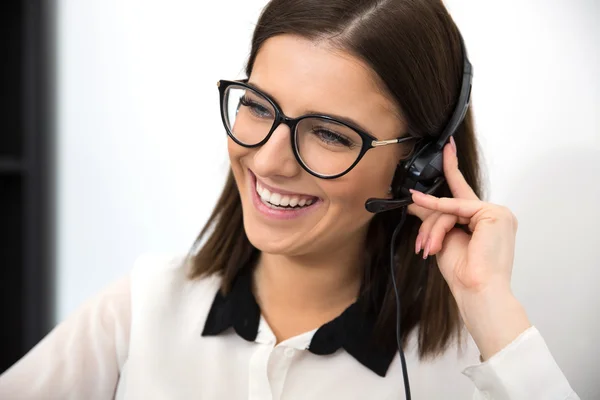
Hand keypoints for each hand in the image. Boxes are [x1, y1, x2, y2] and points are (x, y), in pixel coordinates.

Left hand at [407, 137, 530, 358]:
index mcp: (486, 222)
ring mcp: (497, 213)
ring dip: (434, 229)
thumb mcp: (443, 240)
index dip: (452, 169)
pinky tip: (425, 207)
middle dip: (431, 224)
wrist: (478, 292)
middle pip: (451, 205)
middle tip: (423, 245)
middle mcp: (495, 215)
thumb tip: (416, 202)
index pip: (463, 193)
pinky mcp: (494, 214)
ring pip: (451, 208)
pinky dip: (439, 212)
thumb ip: (434, 218)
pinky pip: (457, 208)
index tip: (446, 147)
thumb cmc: (465, 274)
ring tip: (430, 249)